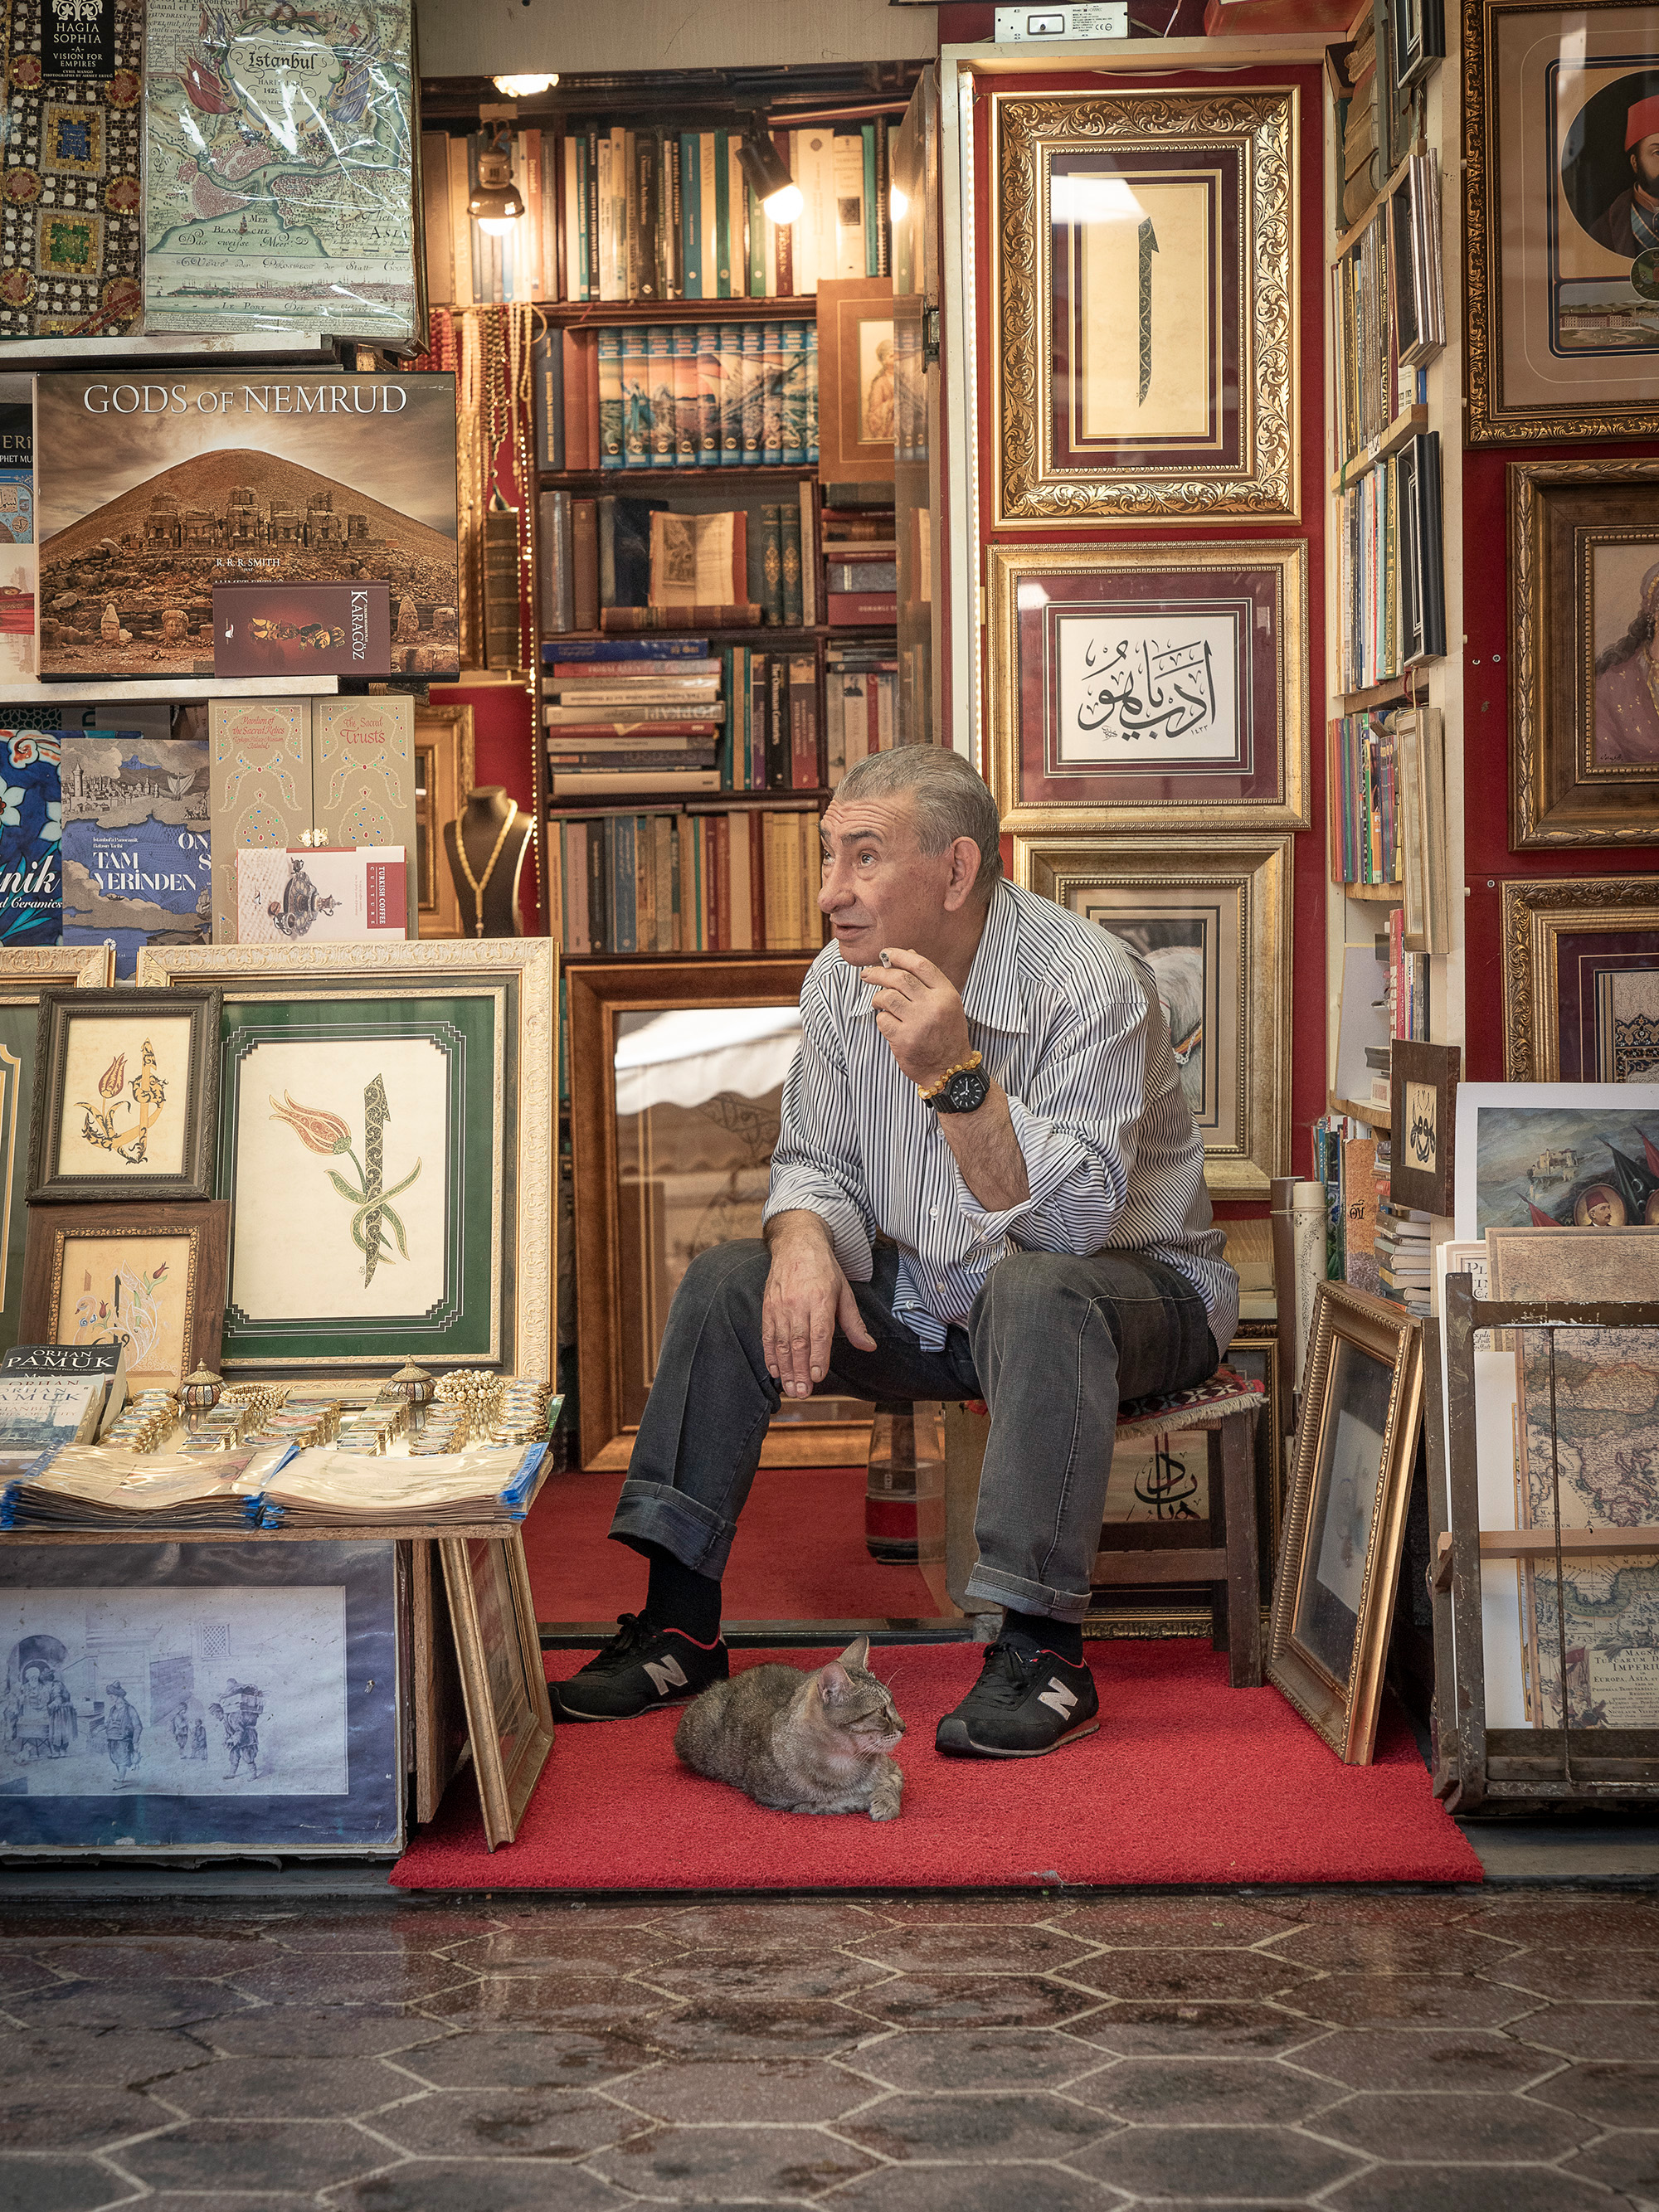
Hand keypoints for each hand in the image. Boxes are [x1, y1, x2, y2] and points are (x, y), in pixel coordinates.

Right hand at [761, 1215, 876, 1398]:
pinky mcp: (767, 1307)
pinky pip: (767, 1335)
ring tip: (790, 1388)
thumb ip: (854, 1323)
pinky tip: (775, 1371)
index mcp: (821, 1299)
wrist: (797, 1244)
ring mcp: (780, 1305)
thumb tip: (869, 1346)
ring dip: (786, 1368)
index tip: (817, 1376)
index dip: (817, 1356)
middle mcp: (799, 1303)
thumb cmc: (824, 1269)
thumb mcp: (845, 1292)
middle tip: (802, 1393)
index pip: (819, 1333)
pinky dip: (770, 1355)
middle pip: (799, 1342)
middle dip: (800, 1370)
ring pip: (782, 1342)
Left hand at [860, 947, 972, 1089]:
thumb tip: (908, 954)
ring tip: (879, 1002)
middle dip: (878, 973)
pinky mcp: (904, 1039)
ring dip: (878, 998)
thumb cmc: (946, 1035)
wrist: (950, 1070)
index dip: (899, 955)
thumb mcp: (947, 1004)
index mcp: (946, 994)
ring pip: (887, 997)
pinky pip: (882, 1019)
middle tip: (867, 974)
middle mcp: (934, 1006)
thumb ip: (928, 980)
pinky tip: (888, 1022)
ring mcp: (919, 1023)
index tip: (885, 954)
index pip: (920, 965)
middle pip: (900, 978)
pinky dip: (881, 1018)